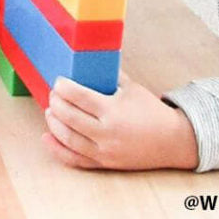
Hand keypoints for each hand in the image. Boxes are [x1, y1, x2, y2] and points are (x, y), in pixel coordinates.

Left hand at [42, 72, 198, 170]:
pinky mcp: (105, 164)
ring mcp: (105, 151)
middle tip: (52, 93)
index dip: (63, 88)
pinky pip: (76, 160)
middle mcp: (107, 133)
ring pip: (69, 138)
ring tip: (50, 111)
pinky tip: (46, 137)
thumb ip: (108, 73)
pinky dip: (58, 149)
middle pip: (70, 117)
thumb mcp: (131, 87)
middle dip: (55, 103)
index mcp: (113, 110)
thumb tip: (87, 55)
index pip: (79, 97)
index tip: (58, 81)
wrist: (173, 141)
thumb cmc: (150, 110)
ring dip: (54, 123)